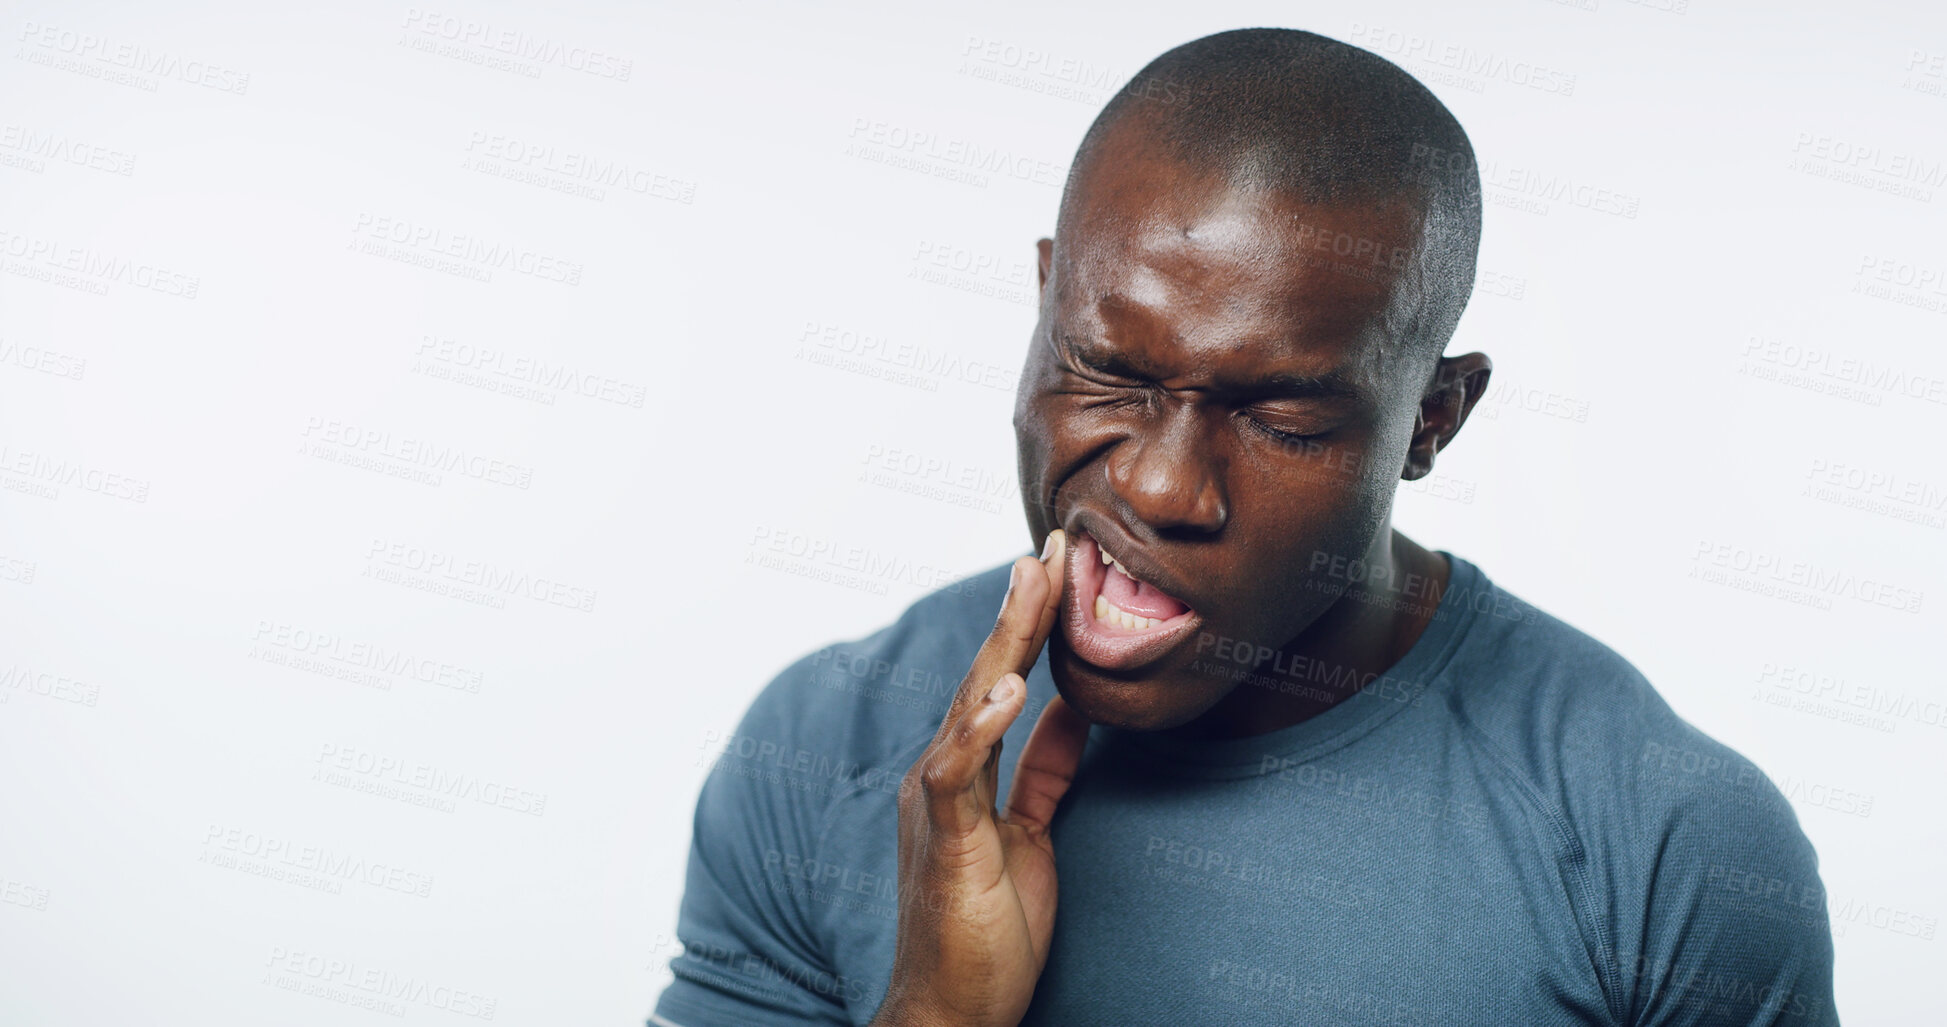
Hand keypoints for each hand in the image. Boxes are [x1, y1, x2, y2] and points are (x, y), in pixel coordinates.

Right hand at [872, 530, 1091, 1026]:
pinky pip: (957, 773)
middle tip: (1054, 542)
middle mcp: (942, 773)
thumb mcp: (1031, 833)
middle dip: (1023, 605)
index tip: (1061, 562)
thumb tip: (1072, 708)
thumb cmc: (988, 930)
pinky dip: (981, 726)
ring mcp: (936, 804)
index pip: (1002, 677)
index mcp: (963, 770)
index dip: (1031, 620)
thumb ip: (1045, 771)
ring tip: (1035, 584)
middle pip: (986, 672)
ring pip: (971, 704)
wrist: (952, 1010)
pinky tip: (1009, 687)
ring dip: (1006, 641)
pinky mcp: (943, 841)